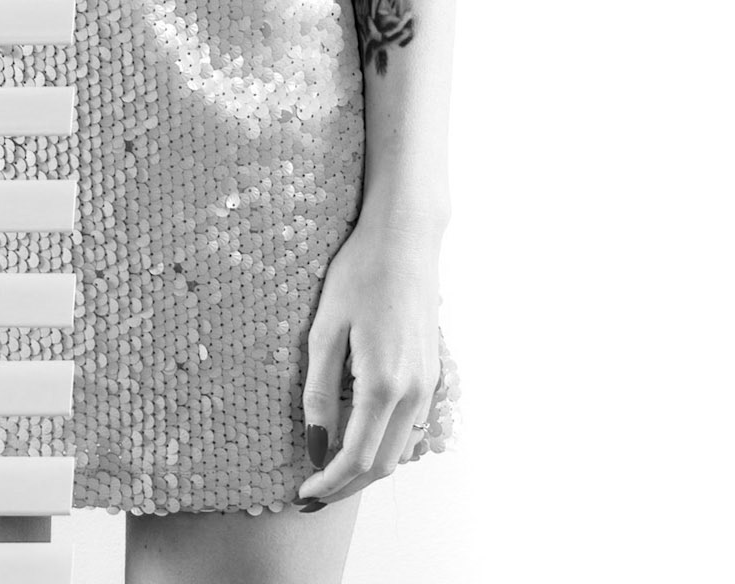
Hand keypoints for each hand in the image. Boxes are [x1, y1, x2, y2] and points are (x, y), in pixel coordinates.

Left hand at [296, 214, 441, 504]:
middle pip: (382, 465)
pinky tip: (360, 434)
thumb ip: (319, 392)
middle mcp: (414, 393)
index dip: (328, 484)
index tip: (302, 494)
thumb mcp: (325, 329)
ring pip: (400, 450)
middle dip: (346, 486)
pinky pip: (411, 427)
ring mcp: (429, 384)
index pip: (356, 458)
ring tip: (330, 466)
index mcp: (384, 385)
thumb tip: (315, 447)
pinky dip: (385, 444)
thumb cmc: (359, 274)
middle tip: (312, 492)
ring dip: (367, 467)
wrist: (405, 239)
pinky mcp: (432, 373)